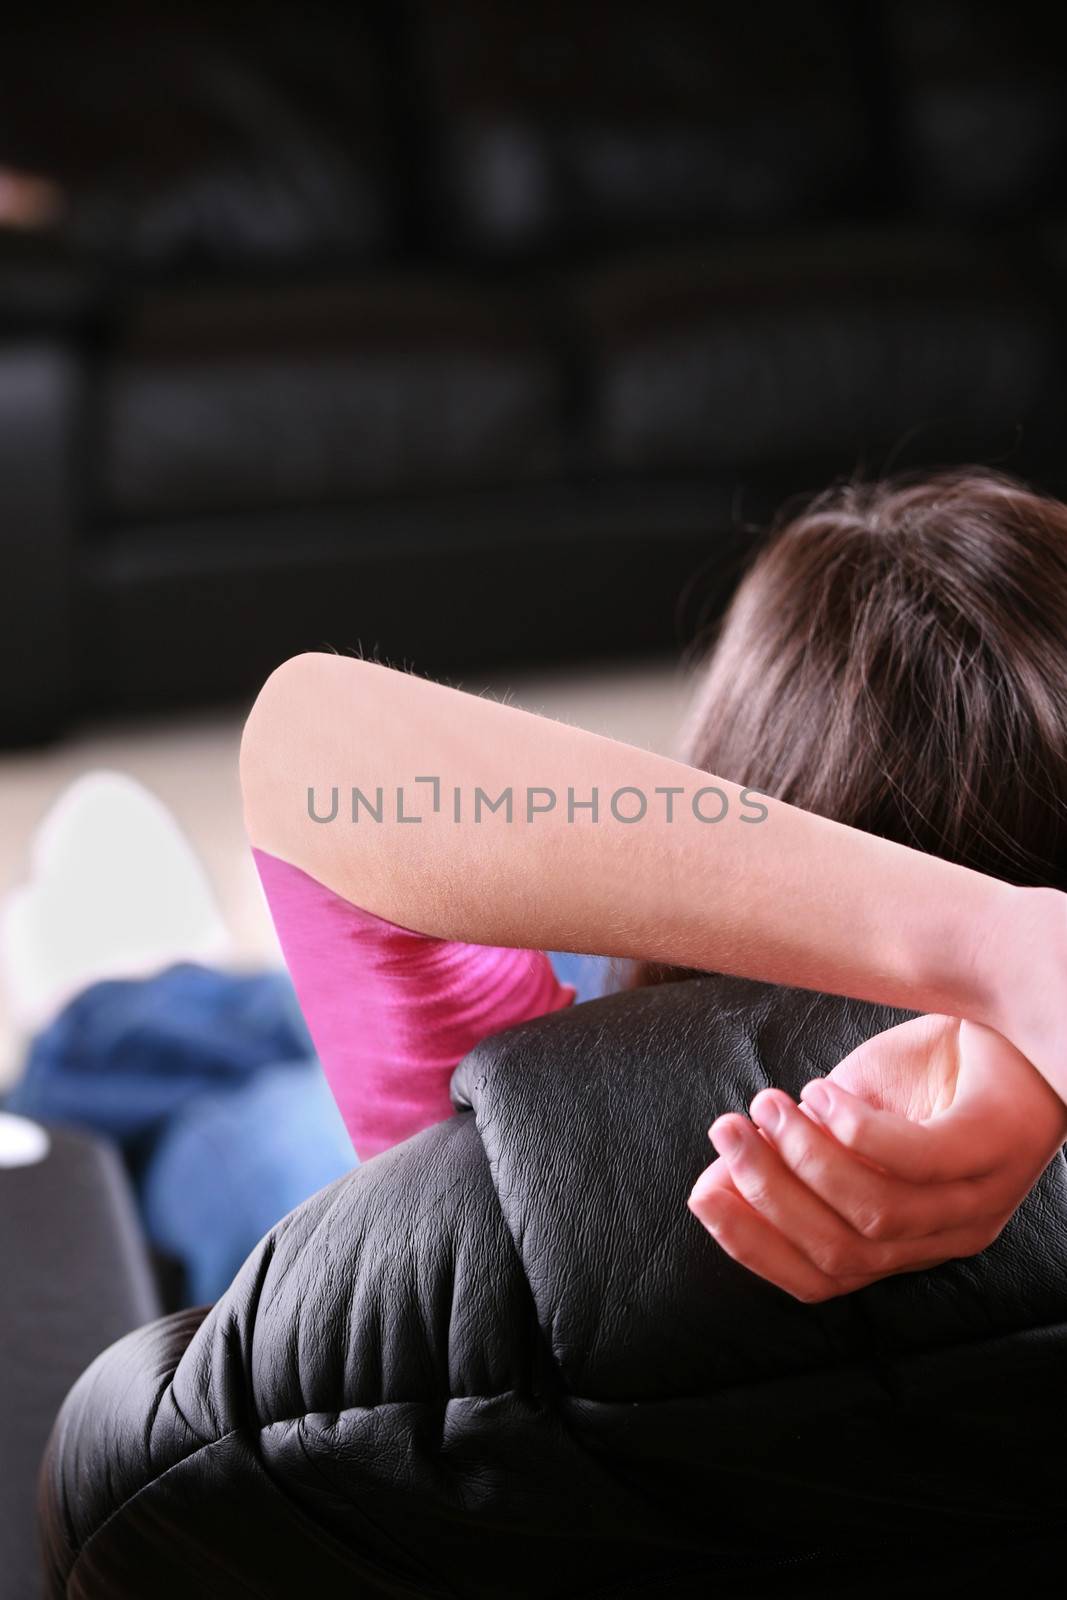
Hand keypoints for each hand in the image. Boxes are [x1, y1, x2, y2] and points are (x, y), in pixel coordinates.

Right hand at [687, 1013, 1066, 1301]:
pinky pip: (919, 1161)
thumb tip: (710, 1187)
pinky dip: (858, 1132)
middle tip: (726, 1132)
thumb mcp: (848, 1122)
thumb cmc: (930, 1076)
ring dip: (803, 1159)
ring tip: (769, 1105)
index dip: (754, 1246)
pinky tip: (823, 1094)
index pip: (822, 1280)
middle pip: (840, 1252)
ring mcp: (979, 1196)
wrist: (1006, 1023)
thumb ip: (792, 1160)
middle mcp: (945, 1236)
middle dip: (767, 1193)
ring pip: (874, 1213)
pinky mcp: (996, 1147)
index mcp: (907, 1242)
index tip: (703, 1194)